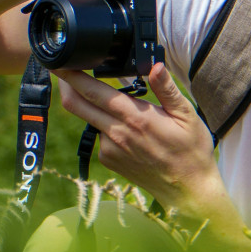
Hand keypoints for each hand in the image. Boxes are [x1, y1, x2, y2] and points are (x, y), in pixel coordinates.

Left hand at [55, 63, 221, 213]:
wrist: (187, 190)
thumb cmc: (191, 150)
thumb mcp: (187, 115)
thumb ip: (167, 89)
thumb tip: (155, 66)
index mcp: (135, 117)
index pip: (93, 91)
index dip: (71, 75)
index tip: (59, 62)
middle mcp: (116, 133)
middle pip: (76, 105)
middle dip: (65, 84)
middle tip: (62, 69)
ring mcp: (110, 149)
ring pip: (89, 120)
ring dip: (90, 106)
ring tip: (109, 99)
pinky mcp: (109, 160)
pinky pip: (99, 136)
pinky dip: (105, 125)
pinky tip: (125, 127)